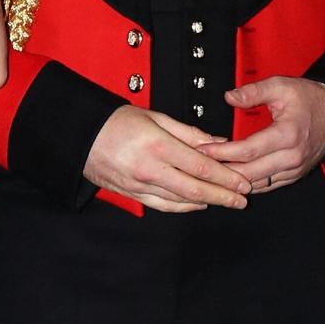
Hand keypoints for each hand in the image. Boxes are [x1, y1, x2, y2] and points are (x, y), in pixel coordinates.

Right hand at [83, 105, 250, 212]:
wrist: (81, 136)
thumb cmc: (115, 122)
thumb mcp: (154, 116)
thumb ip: (187, 131)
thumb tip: (215, 141)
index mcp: (157, 145)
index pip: (200, 166)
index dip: (225, 176)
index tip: (242, 181)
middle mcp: (149, 169)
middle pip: (195, 189)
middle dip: (223, 195)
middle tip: (243, 198)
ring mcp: (140, 186)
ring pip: (181, 201)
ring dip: (208, 202)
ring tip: (226, 201)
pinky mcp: (133, 195)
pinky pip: (164, 205)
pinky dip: (184, 206)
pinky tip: (198, 203)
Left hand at [200, 76, 324, 192]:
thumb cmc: (309, 99)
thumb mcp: (281, 86)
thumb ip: (253, 91)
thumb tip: (229, 97)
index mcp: (288, 135)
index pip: (248, 150)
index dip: (222, 152)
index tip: (203, 149)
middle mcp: (292, 157)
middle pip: (250, 172)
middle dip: (222, 170)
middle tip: (200, 163)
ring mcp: (293, 169)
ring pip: (257, 184)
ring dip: (233, 179)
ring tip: (211, 171)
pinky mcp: (293, 175)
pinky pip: (266, 186)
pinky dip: (247, 183)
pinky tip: (231, 176)